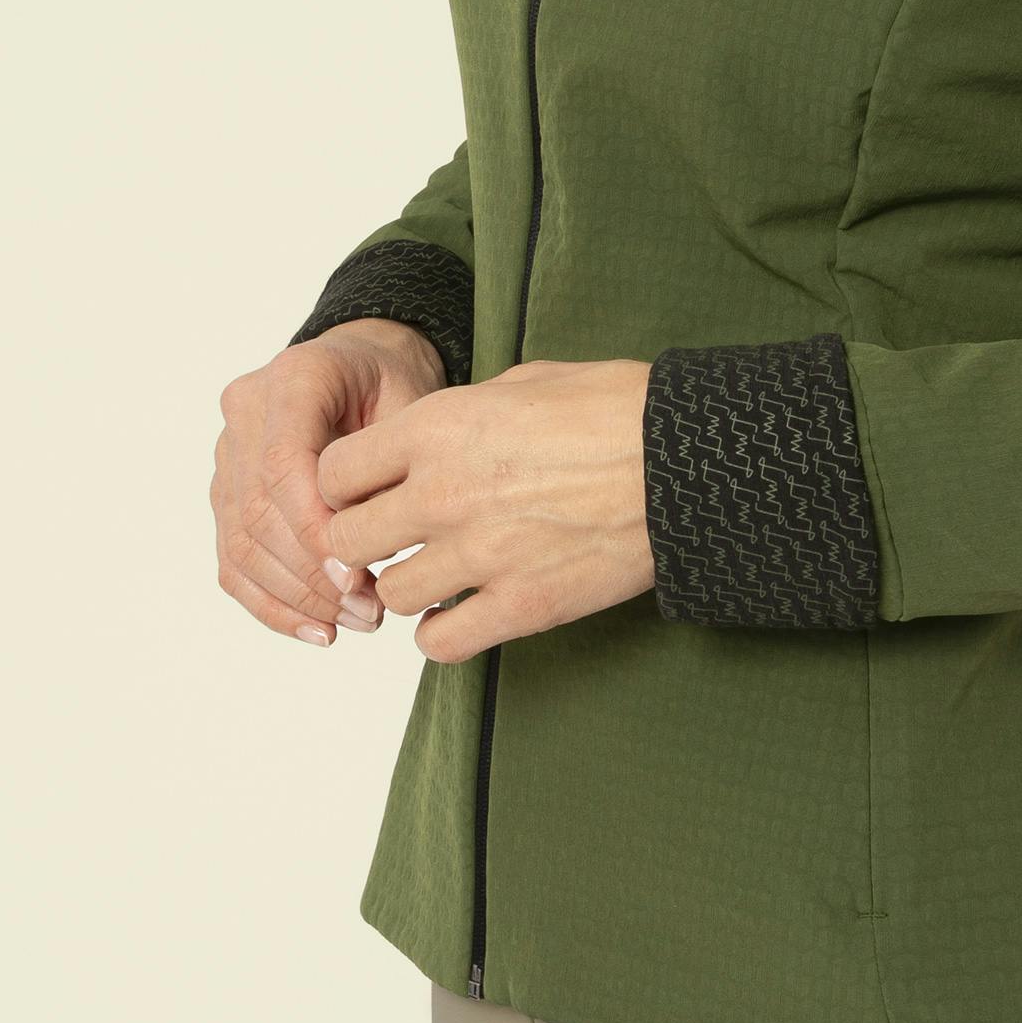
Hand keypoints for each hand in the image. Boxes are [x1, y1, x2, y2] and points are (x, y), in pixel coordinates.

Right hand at [210, 321, 445, 645]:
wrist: (366, 365)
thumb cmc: (395, 383)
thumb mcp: (412, 407)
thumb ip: (388, 470)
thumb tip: (370, 552)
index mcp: (292, 378)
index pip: (283, 466)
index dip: (314, 531)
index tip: (357, 577)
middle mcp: (245, 413)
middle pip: (259, 512)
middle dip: (312, 576)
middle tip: (369, 612)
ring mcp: (229, 454)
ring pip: (241, 543)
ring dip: (297, 598)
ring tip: (356, 622)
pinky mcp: (228, 493)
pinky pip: (234, 560)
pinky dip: (273, 603)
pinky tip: (317, 629)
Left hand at [314, 356, 655, 664]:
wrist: (687, 461)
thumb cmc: (618, 409)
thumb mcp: (527, 379)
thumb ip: (466, 411)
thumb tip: (440, 437)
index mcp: (441, 427)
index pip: (334, 472)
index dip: (347, 483)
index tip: (370, 489)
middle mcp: (445, 493)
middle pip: (347, 538)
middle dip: (364, 537)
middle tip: (394, 536)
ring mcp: (481, 556)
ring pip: (392, 592)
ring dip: (410, 583)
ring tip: (440, 572)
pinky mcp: (521, 607)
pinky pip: (441, 643)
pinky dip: (443, 633)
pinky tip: (462, 612)